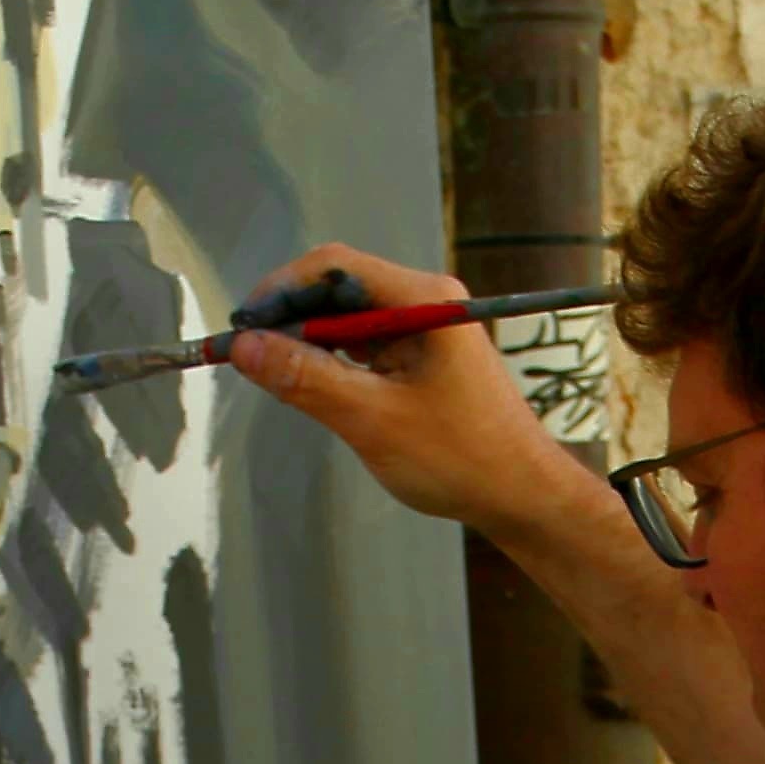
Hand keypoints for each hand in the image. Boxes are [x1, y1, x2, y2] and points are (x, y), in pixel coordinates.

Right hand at [221, 244, 592, 540]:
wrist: (522, 496)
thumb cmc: (458, 458)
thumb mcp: (372, 419)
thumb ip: (306, 378)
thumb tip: (243, 347)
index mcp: (424, 298)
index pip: (334, 267)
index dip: (280, 291)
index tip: (241, 328)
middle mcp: (426, 300)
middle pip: (339, 288)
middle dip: (289, 316)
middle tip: (246, 354)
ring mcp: (427, 328)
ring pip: (349, 318)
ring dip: (308, 341)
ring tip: (270, 372)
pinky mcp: (424, 357)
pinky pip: (366, 344)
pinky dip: (333, 359)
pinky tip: (309, 384)